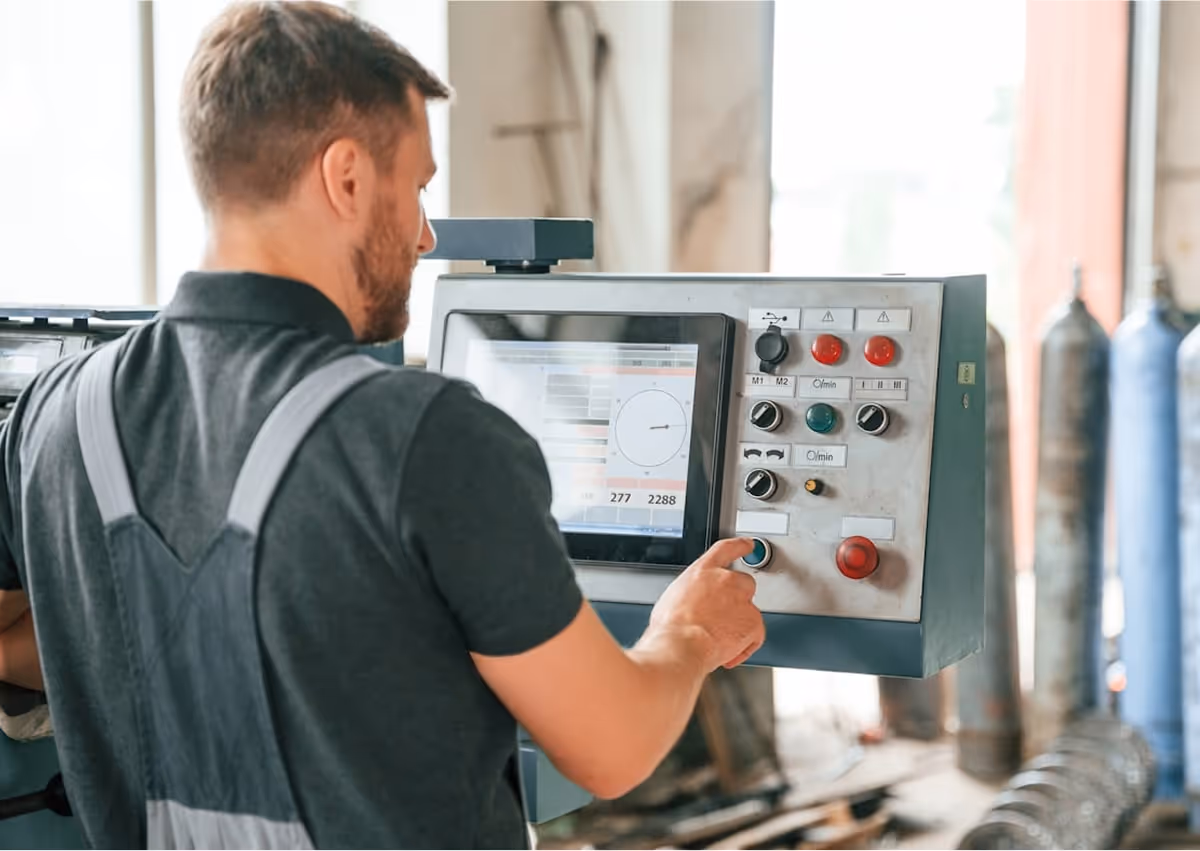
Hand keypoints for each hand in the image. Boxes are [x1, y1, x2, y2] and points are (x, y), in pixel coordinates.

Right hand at [647, 538, 765, 671]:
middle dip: (737, 598)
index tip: (749, 545)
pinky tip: (728, 653)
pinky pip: (755, 635)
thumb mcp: (673, 598)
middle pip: (744, 582)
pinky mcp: (753, 622)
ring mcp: (742, 601)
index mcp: (703, 571)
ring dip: (739, 624)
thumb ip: (691, 593)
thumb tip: (694, 603)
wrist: (681, 646)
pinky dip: (744, 646)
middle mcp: (726, 580)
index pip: (727, 549)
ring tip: (719, 639)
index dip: (740, 546)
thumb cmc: (671, 627)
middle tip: (723, 616)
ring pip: (750, 611)